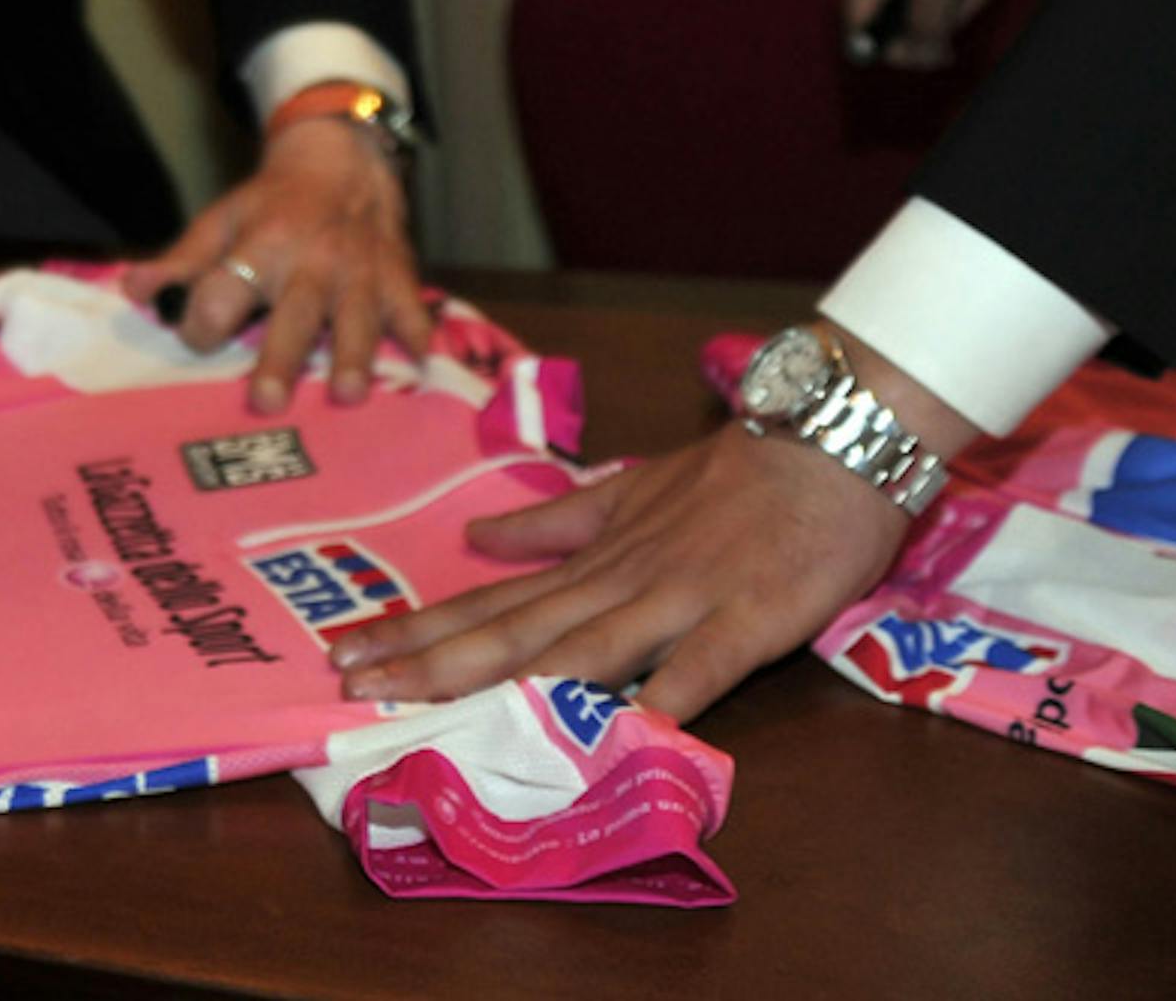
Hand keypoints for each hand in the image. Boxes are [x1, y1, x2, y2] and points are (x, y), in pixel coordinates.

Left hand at [122, 117, 431, 408]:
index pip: (225, 288)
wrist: (341, 161)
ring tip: (347, 396)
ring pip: (358, 318)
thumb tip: (134, 292)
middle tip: (265, 400)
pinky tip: (420, 363)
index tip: (195, 339)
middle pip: (294, 313)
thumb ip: (181, 262)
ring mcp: (360, 271)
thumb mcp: (222, 221)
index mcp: (261, 245)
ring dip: (353, 357)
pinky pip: (411, 308)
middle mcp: (312, 260)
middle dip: (280, 356)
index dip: (205, 319)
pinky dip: (417, 334)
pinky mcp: (397, 276)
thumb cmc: (272, 204)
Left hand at [325, 324, 976, 722]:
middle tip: (351, 684)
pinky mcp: (745, 620)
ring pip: (579, 648)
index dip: (417, 628)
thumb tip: (478, 538)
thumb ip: (556, 522)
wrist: (830, 438)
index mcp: (592, 556)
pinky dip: (660, 700)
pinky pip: (697, 667)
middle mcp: (618, 580)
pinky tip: (623, 737)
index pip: (489, 599)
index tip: (346, 650)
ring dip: (506, 683)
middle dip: (428, 660)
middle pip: (511, 628)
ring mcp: (678, 599)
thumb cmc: (735, 473)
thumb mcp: (631, 490)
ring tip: (436, 713)